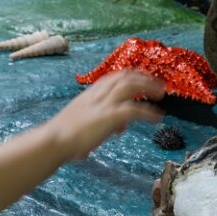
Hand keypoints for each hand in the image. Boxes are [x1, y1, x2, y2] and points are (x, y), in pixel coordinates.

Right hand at [46, 70, 165, 161]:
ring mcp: (104, 104)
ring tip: (162, 94)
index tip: (143, 79)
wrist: (55, 139)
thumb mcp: (84, 121)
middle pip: (124, 76)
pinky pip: (133, 110)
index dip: (131, 76)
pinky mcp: (109, 116)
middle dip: (143, 78)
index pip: (114, 77)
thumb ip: (103, 120)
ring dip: (148, 87)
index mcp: (90, 93)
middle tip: (158, 85)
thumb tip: (120, 126)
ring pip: (130, 86)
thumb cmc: (65, 134)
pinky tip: (157, 118)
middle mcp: (98, 94)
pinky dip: (148, 112)